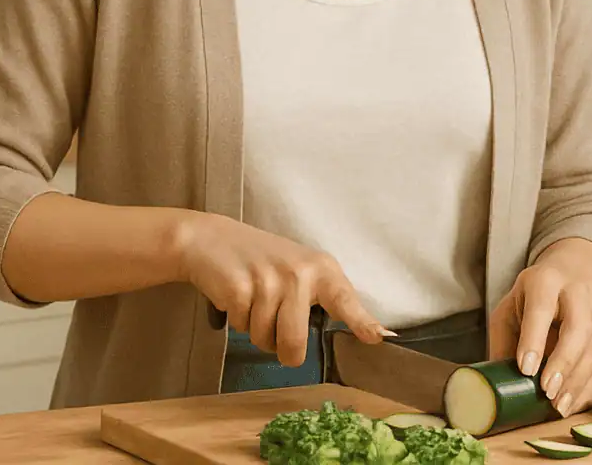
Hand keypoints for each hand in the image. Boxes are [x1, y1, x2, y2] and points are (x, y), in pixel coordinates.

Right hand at [175, 212, 391, 366]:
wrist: (212, 239)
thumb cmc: (263, 260)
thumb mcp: (301, 271)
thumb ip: (328, 299)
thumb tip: (372, 335)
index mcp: (321, 269)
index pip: (345, 300)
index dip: (361, 322)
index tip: (378, 338)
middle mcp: (299, 273)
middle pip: (294, 344)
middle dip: (284, 351)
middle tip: (276, 330)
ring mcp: (268, 280)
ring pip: (264, 340)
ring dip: (256, 331)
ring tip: (253, 301)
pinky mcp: (239, 288)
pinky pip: (242, 328)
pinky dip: (237, 320)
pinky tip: (237, 295)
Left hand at [488, 259, 591, 418]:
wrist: (571, 277)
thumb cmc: (531, 301)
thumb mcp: (509, 311)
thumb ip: (504, 343)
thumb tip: (499, 385)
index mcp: (544, 281)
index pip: (541, 308)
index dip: (534, 340)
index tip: (526, 370)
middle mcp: (578, 292)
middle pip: (580, 328)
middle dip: (564, 364)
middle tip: (548, 393)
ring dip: (581, 382)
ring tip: (560, 406)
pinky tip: (578, 400)